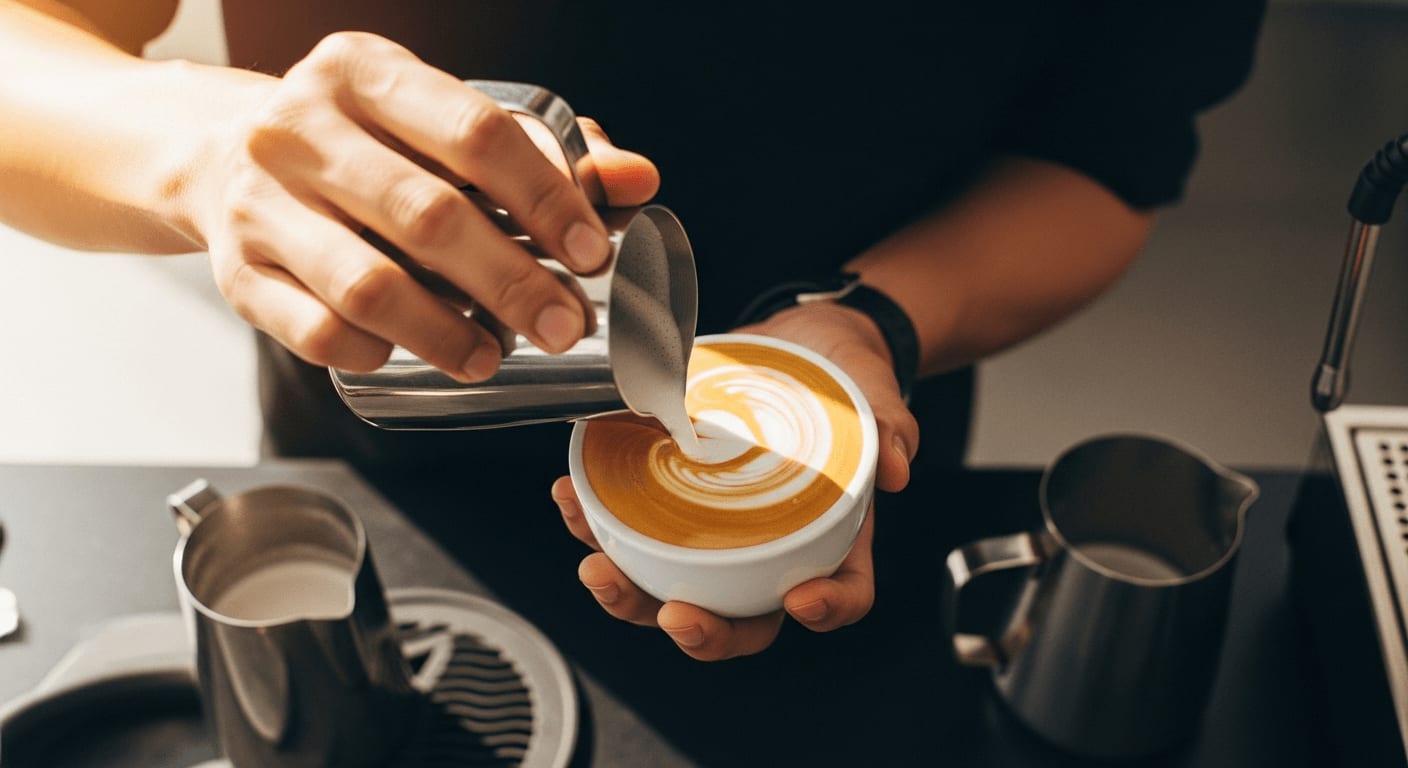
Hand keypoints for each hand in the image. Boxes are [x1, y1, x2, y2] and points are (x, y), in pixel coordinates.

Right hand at [195, 32, 658, 379]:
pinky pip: (315, 332)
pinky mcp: (236, 272)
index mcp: (364, 72)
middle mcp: (300, 128)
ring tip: (492, 356)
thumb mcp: (440, 122)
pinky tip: (408, 354)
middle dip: (512, 283)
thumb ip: (546, 151)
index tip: (590, 254)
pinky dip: (374, 351)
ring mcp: (258, 203)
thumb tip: (638, 181)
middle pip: (429, 217)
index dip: (545, 199)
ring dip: (446, 334)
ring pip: (368, 286)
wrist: (221, 154)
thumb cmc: (364, 144)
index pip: (474, 132)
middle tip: (564, 326)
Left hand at [551, 301, 918, 659]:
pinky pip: (629, 529)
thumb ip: (890, 425)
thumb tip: (898, 464)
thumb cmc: (843, 379)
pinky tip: (571, 497)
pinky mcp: (670, 502)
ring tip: (595, 564)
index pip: (841, 593)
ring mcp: (717, 531)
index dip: (824, 610)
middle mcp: (772, 549)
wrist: (800, 341)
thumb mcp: (874, 392)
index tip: (799, 601)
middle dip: (701, 629)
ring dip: (628, 590)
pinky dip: (595, 521)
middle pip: (742, 617)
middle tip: (673, 613)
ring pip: (673, 586)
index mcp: (833, 537)